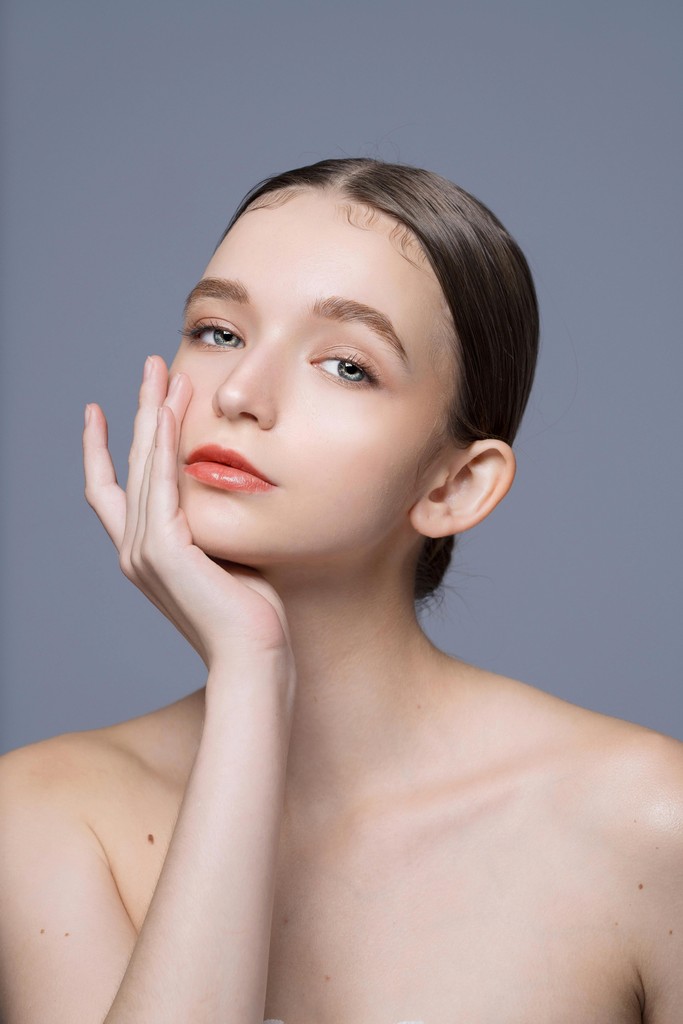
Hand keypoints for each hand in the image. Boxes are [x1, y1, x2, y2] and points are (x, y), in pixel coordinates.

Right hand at [83, 355, 292, 668]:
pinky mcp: (164, 551)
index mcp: (146, 553)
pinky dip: (162, 444)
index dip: (103, 448)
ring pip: (143, 464)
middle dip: (139, 409)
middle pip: (129, 462)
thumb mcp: (226, 552)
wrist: (254, 655)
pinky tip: (167, 409)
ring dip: (152, 412)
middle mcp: (134, 550)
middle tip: (151, 365)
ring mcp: (143, 551)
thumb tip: (229, 482)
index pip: (112, 490)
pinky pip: (160, 482)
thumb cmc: (251, 612)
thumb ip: (213, 518)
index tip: (105, 409)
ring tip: (162, 371)